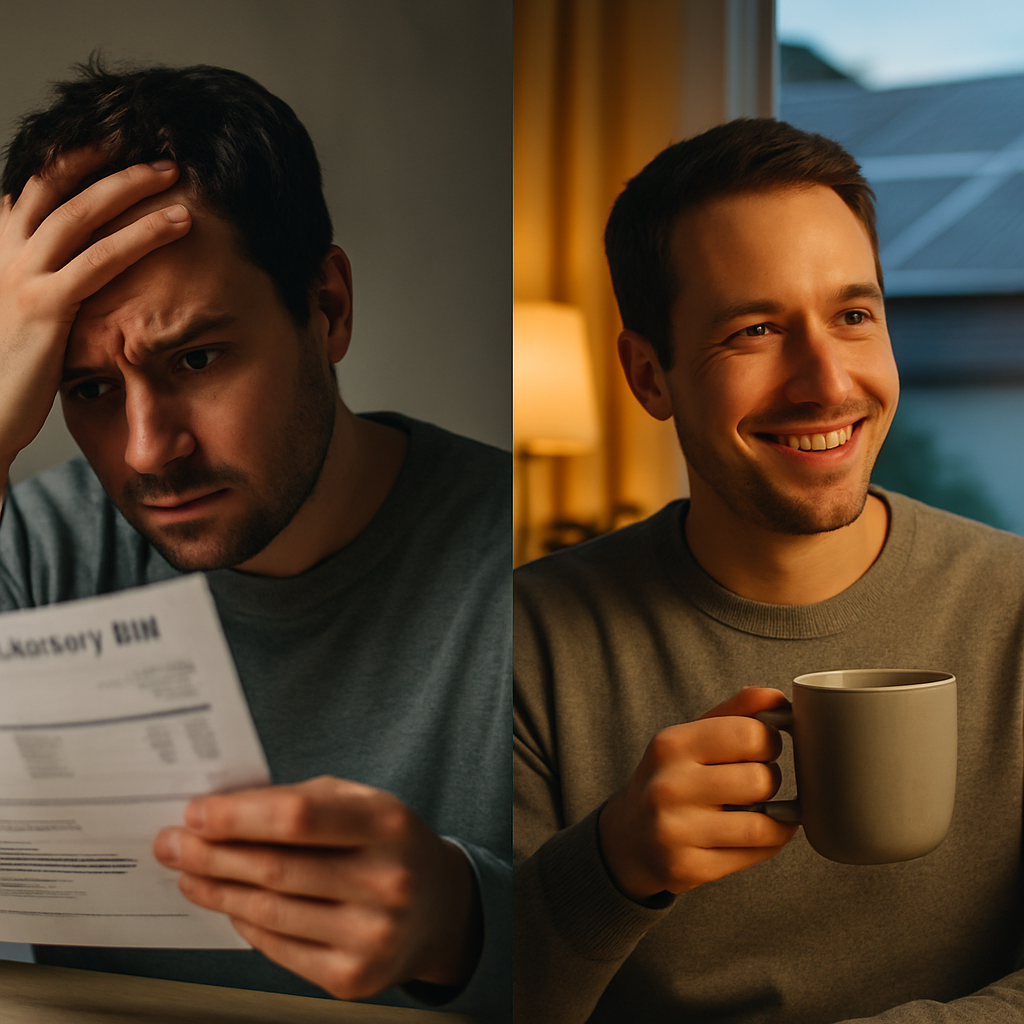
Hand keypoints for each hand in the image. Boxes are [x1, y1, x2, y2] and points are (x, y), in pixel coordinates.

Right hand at [0, 149, 190, 476]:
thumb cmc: (13, 376)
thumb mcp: (31, 321)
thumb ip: (53, 289)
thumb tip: (84, 278)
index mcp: (3, 255)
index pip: (35, 189)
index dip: (72, 161)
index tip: (115, 144)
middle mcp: (7, 256)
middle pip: (56, 185)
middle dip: (106, 160)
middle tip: (154, 149)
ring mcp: (22, 277)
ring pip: (80, 212)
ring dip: (130, 186)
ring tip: (174, 172)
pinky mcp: (45, 306)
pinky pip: (100, 259)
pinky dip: (143, 235)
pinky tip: (178, 223)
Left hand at [153, 776, 482, 999]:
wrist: (440, 909)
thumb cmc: (389, 844)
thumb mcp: (361, 803)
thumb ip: (301, 802)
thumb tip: (222, 812)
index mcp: (388, 823)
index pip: (298, 817)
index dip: (239, 816)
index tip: (196, 813)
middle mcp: (386, 880)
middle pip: (275, 868)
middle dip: (211, 854)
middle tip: (172, 844)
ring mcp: (371, 934)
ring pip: (269, 911)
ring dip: (217, 891)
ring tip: (189, 873)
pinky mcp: (353, 978)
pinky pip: (277, 948)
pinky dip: (244, 923)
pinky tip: (227, 904)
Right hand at [597, 687, 797, 901]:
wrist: (627, 837)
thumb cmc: (670, 779)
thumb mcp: (689, 738)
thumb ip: (735, 712)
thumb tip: (779, 698)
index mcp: (670, 745)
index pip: (749, 734)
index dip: (768, 741)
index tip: (761, 748)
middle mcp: (668, 786)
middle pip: (761, 780)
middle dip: (770, 779)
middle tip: (758, 781)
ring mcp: (676, 831)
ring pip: (763, 823)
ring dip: (776, 816)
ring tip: (763, 809)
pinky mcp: (688, 867)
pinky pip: (755, 853)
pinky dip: (769, 842)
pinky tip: (757, 832)